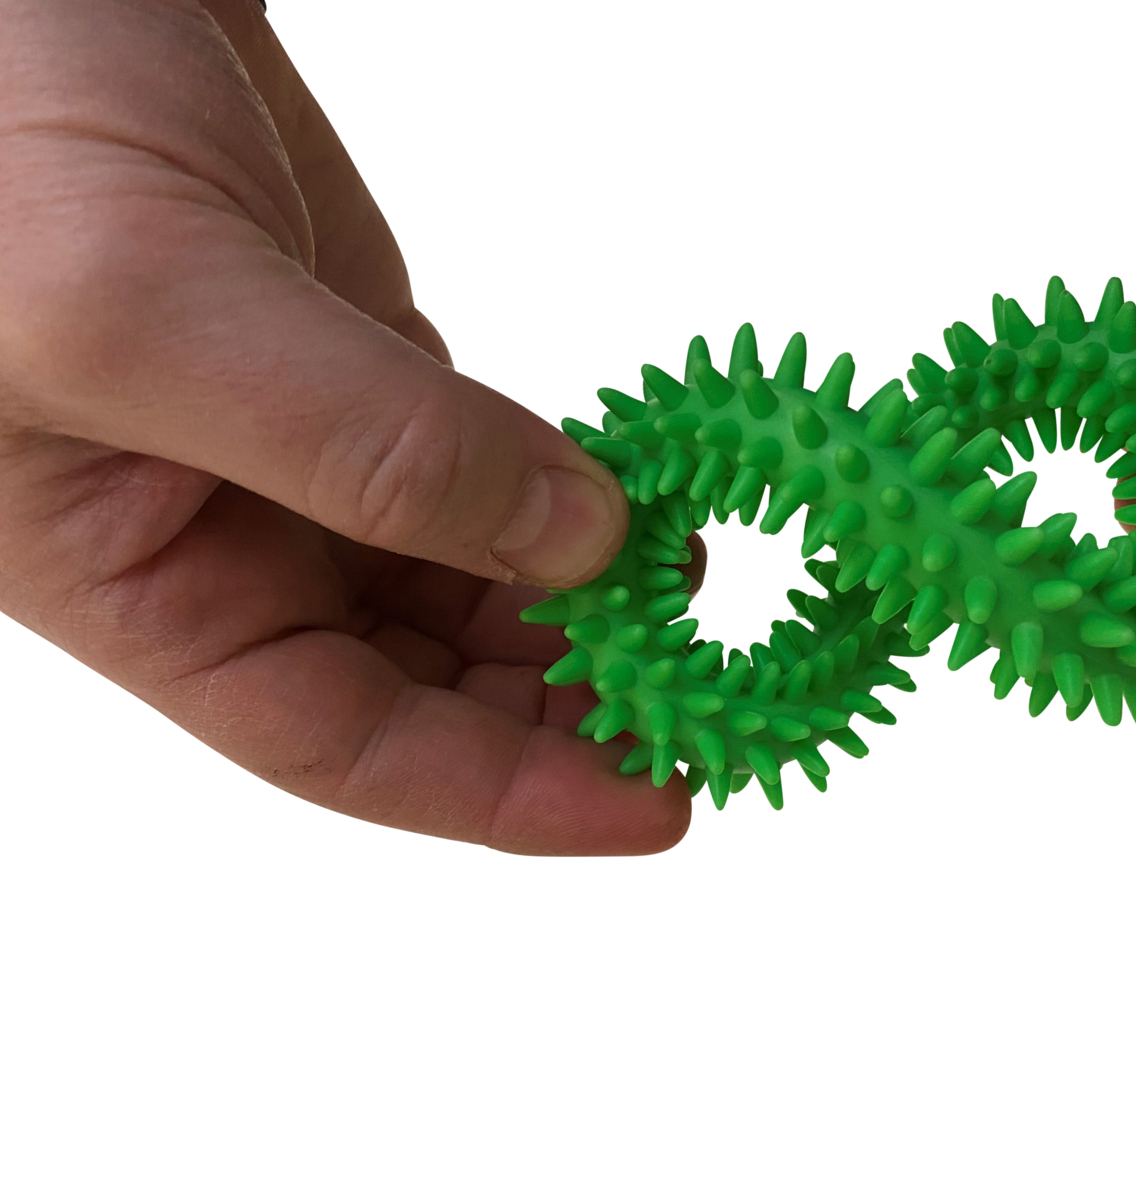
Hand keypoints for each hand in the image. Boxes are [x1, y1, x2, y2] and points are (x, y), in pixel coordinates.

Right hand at [0, 0, 691, 853]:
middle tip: (711, 705)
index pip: (348, 745)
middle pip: (426, 680)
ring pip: (467, 578)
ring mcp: (307, 445)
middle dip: (566, 706)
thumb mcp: (146, 311)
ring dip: (584, 605)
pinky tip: (649, 504)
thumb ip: (365, 445)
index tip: (662, 808)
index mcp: (144, 582)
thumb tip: (575, 545)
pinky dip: (570, 495)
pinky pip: (488, 466)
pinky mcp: (361, 356)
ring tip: (698, 605)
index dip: (510, 794)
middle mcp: (229, 535)